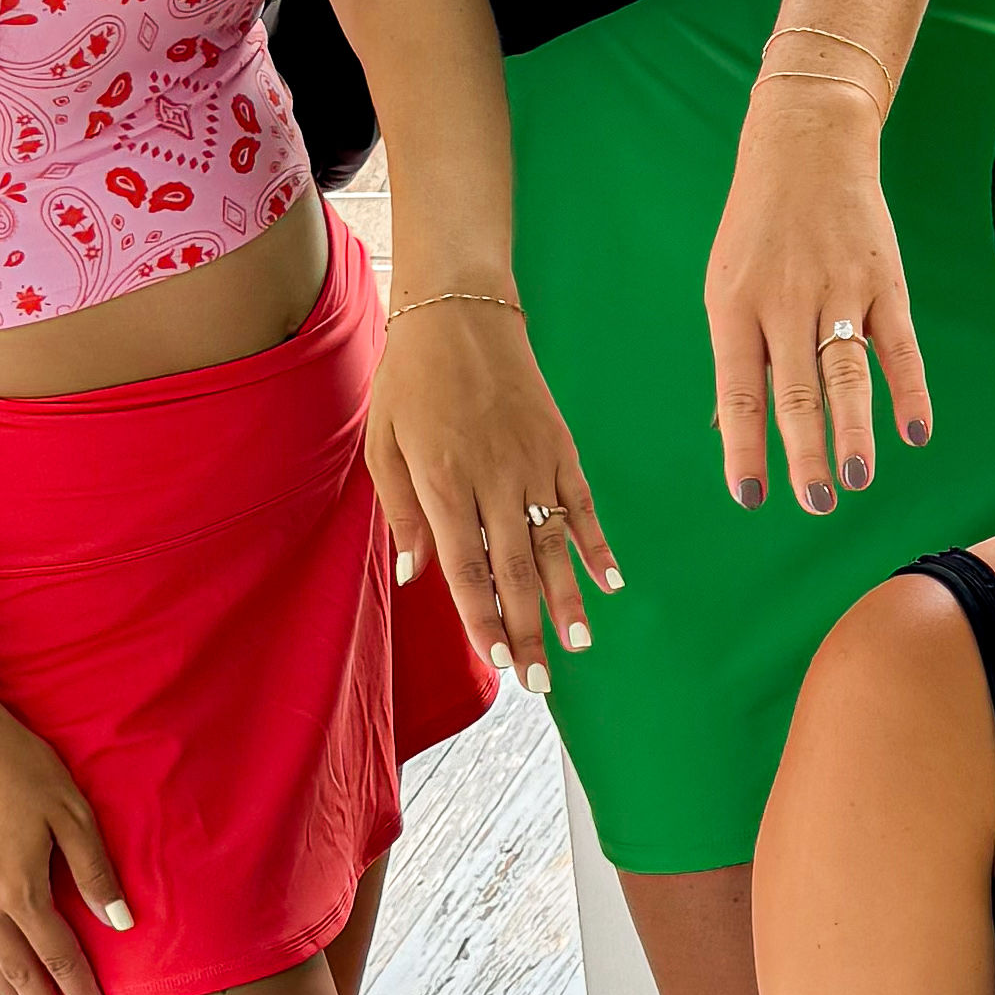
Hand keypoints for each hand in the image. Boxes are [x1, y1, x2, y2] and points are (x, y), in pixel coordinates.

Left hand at [365, 299, 618, 687]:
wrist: (460, 311)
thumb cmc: (411, 379)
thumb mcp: (384, 443)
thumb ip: (403, 510)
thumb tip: (417, 574)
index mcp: (442, 480)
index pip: (465, 568)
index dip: (483, 619)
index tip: (499, 662)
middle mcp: (492, 477)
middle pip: (513, 570)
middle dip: (527, 631)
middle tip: (541, 683)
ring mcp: (532, 462)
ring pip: (553, 545)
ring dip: (566, 601)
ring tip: (580, 646)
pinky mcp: (560, 446)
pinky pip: (582, 504)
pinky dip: (598, 544)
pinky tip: (611, 582)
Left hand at [706, 76, 930, 517]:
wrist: (808, 146)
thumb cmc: (758, 227)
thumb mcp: (727, 284)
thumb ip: (739, 353)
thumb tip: (730, 426)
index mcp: (736, 308)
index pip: (739, 392)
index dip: (745, 446)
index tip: (750, 496)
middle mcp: (786, 303)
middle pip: (797, 392)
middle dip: (805, 454)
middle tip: (815, 503)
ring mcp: (839, 292)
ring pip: (848, 374)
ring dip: (854, 432)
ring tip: (856, 479)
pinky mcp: (885, 282)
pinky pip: (899, 346)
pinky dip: (910, 391)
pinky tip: (914, 432)